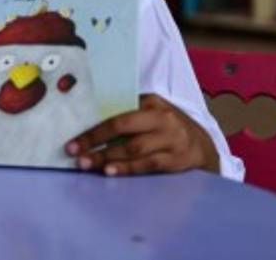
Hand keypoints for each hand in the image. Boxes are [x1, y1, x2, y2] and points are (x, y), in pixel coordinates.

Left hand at [64, 94, 219, 175]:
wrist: (203, 145)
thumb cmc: (167, 127)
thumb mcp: (152, 112)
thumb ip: (128, 113)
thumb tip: (88, 120)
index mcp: (152, 102)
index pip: (117, 112)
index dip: (94, 127)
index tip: (73, 140)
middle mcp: (162, 118)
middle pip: (123, 127)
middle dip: (96, 141)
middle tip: (76, 153)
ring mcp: (171, 139)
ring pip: (134, 148)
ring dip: (108, 157)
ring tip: (88, 164)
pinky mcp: (177, 160)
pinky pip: (148, 164)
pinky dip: (128, 169)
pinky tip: (112, 172)